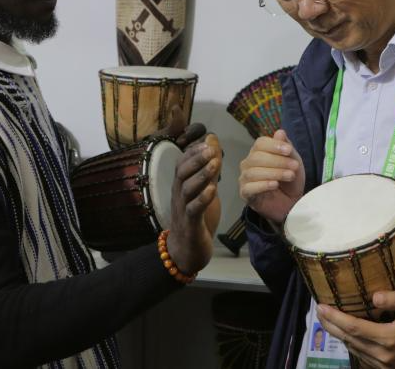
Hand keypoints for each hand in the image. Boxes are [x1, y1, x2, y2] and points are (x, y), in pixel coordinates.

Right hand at [165, 108, 221, 236]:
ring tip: (215, 164)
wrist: (186, 252)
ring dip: (201, 175)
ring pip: (187, 189)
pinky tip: (213, 190)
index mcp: (181, 186)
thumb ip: (209, 171)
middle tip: (211, 149)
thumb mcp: (204, 191)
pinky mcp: (190, 224)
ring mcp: (182, 210)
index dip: (193, 152)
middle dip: (196, 159)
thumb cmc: (195, 219)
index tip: (207, 142)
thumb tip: (213, 145)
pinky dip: (202, 199)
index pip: (181, 164)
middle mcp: (179, 195)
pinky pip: (194, 210)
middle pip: (182, 173)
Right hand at [238, 129, 304, 225]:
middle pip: (257, 157)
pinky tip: (275, 185)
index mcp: (258, 152)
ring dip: (274, 173)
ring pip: (254, 172)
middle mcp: (248, 163)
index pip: (260, 143)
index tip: (289, 150)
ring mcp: (245, 178)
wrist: (292, 203)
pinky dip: (263, 184)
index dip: (274, 145)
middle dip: (278, 161)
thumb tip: (280, 132)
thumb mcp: (294, 161)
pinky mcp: (245, 193)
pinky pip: (249, 187)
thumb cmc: (290, 181)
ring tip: (290, 176)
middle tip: (294, 167)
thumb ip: (287, 147)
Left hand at [316, 292, 394, 368]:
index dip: (335, 317)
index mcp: (390, 338)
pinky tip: (344, 332)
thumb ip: (394, 298)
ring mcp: (384, 364)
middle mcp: (384, 354)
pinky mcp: (386, 368)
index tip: (321, 305)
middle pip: (349, 339)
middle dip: (331, 325)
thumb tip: (373, 298)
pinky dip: (350, 342)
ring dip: (338, 334)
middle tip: (318, 310)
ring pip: (354, 348)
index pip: (354, 327)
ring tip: (327, 319)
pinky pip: (362, 355)